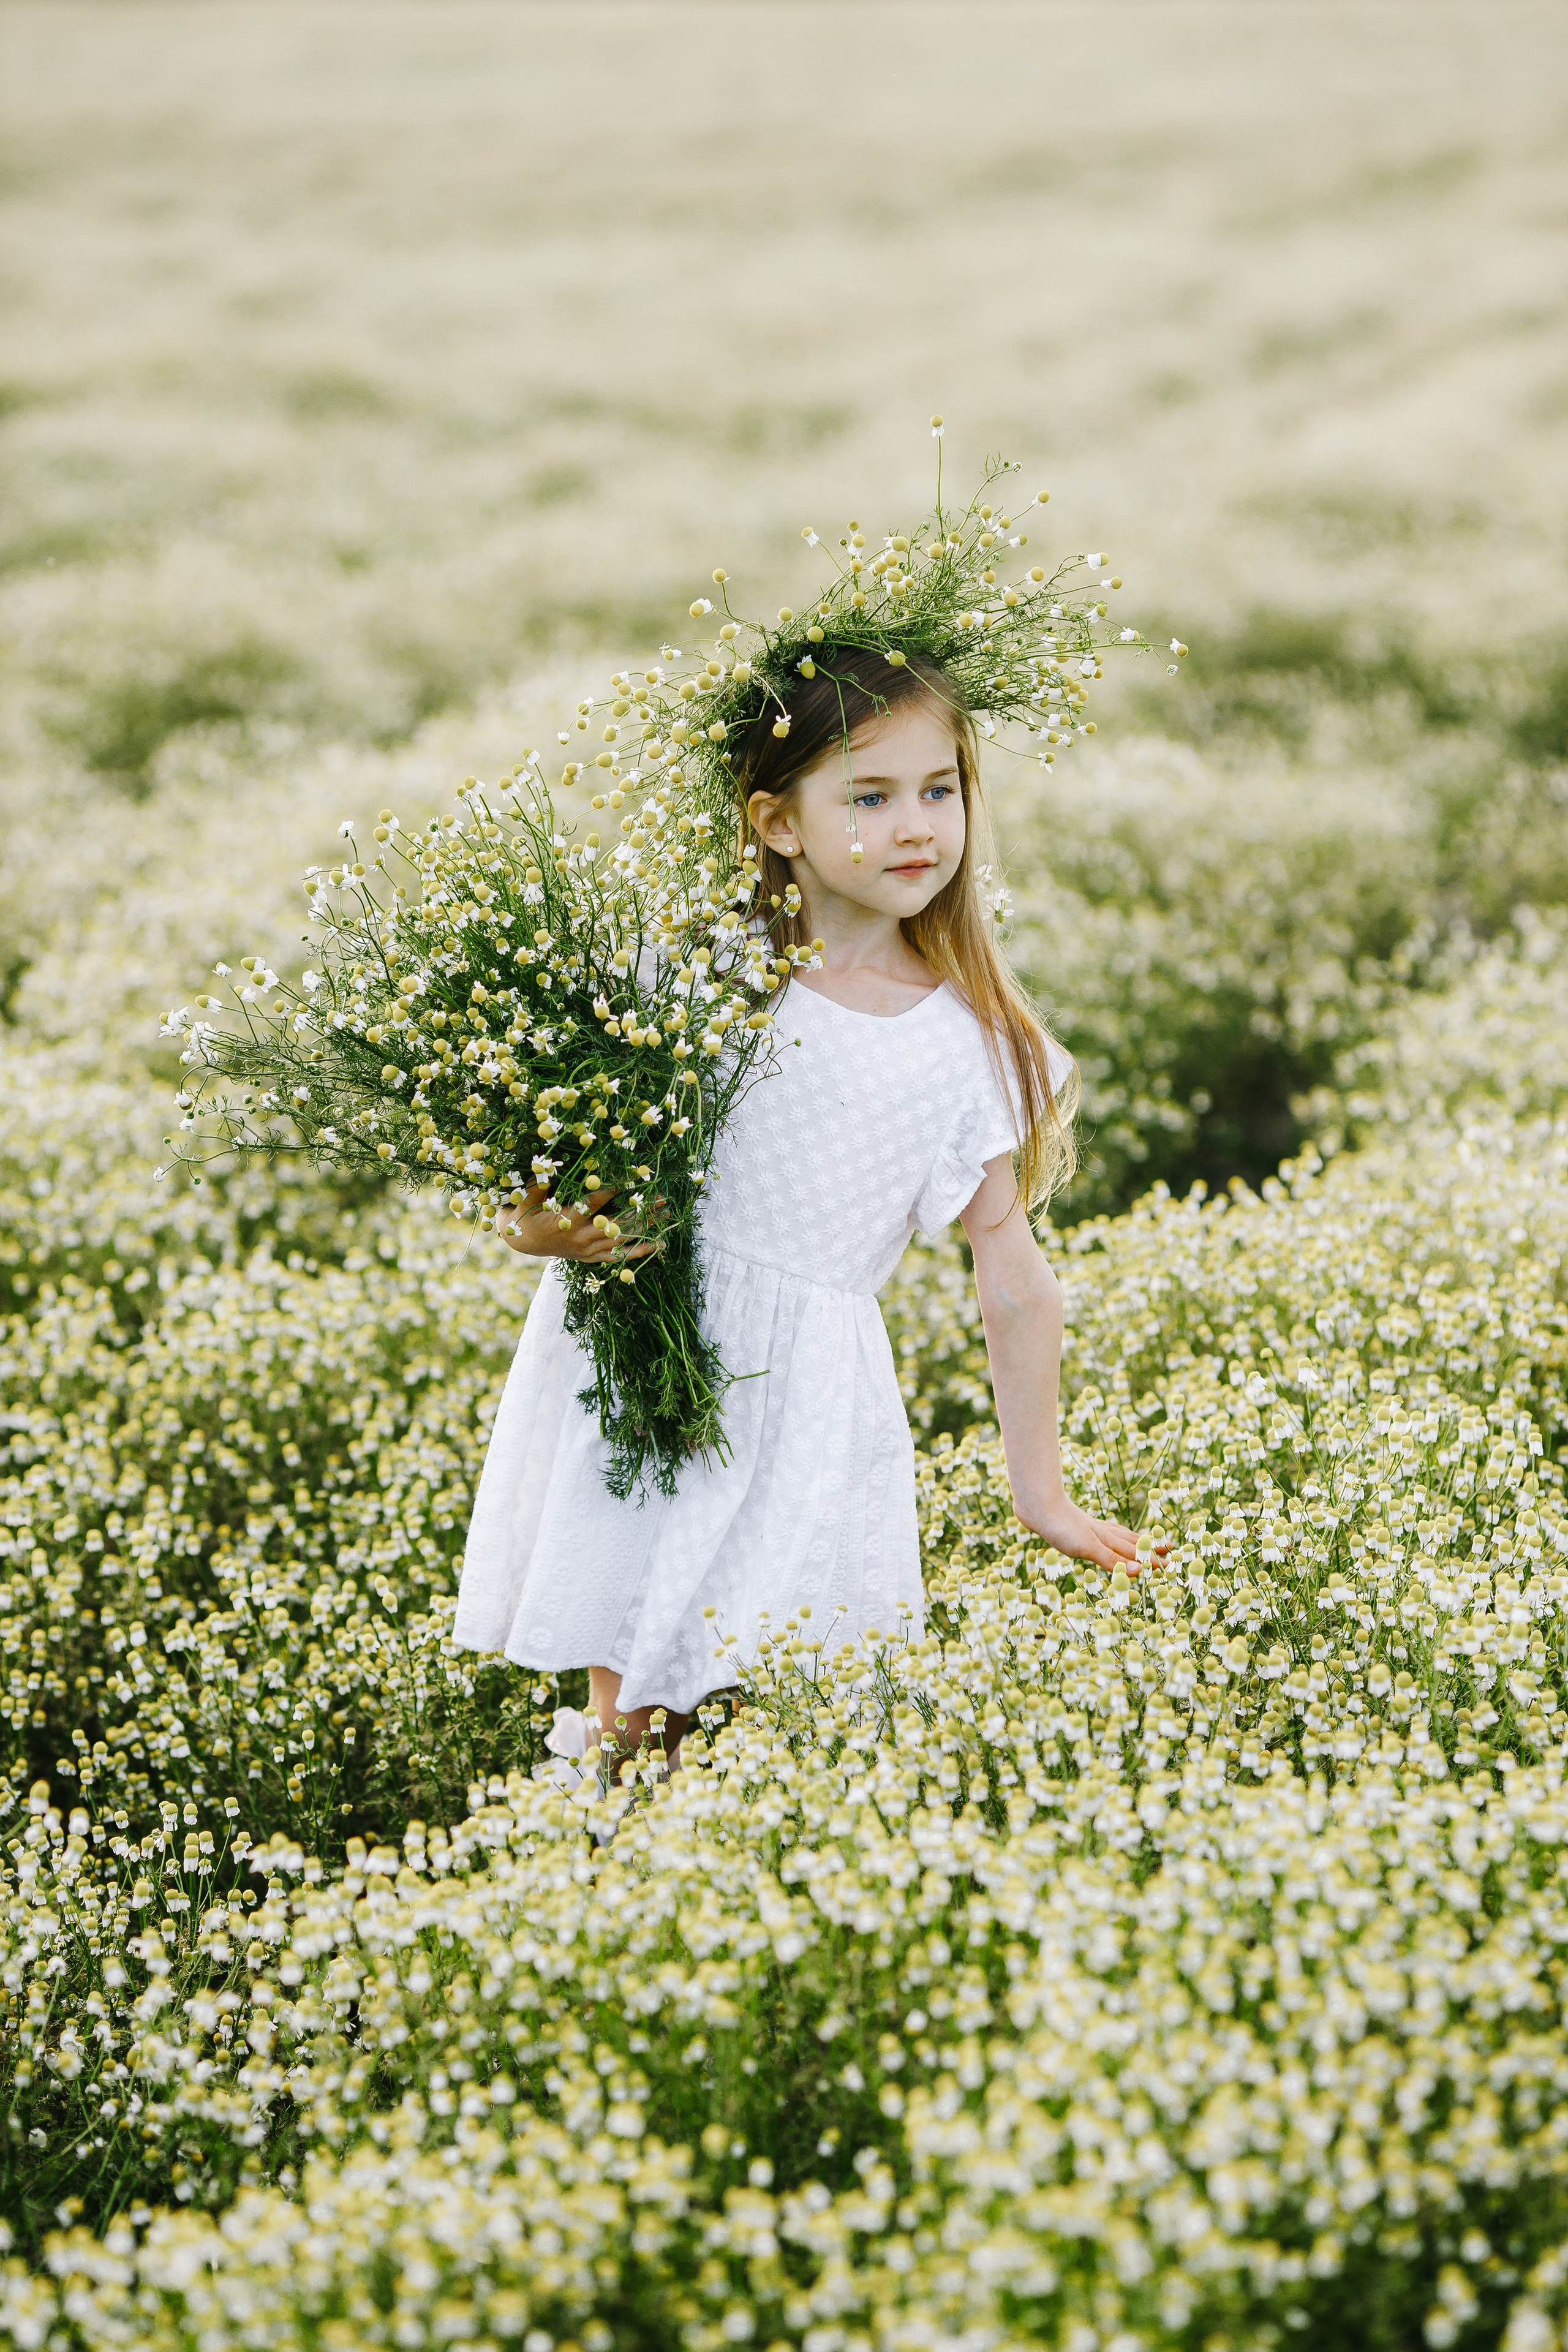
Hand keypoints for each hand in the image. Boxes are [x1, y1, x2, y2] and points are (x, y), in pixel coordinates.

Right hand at [496, 1183, 659, 1265]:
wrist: (524, 1241)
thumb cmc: (526, 1212)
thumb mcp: (528, 1195)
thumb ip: (540, 1181)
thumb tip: (549, 1161)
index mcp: (566, 1220)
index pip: (596, 1202)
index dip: (615, 1189)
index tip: (634, 1178)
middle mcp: (581, 1238)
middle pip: (616, 1224)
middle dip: (640, 1211)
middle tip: (661, 1198)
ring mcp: (588, 1250)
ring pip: (621, 1240)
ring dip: (645, 1228)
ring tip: (666, 1215)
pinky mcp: (591, 1257)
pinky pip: (619, 1257)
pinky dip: (639, 1251)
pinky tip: (660, 1244)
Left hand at [1014, 1490, 1165, 1574]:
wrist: (1038, 1504)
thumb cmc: (1061, 1527)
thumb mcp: (1086, 1547)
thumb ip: (1111, 1559)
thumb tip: (1139, 1570)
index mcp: (1107, 1539)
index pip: (1135, 1552)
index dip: (1152, 1559)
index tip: (1170, 1563)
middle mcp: (1102, 1532)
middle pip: (1130, 1542)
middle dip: (1148, 1549)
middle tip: (1166, 1552)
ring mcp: (1090, 1527)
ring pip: (1118, 1535)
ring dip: (1132, 1541)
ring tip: (1143, 1542)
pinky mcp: (1077, 1526)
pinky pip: (1102, 1532)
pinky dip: (1112, 1535)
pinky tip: (1106, 1533)